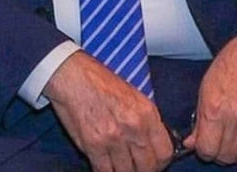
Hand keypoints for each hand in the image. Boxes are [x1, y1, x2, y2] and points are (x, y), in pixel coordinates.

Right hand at [44, 51, 172, 171]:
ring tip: (117, 166)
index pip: (165, 152)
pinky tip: (103, 165)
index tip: (153, 163)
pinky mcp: (93, 144)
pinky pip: (104, 170)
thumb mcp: (134, 96)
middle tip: (134, 166)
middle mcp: (133, 128)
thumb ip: (146, 121)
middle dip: (141, 169)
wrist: (71, 75)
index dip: (160, 162)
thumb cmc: (100, 82)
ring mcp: (113, 137)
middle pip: (147, 166)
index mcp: (147, 114)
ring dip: (122, 170)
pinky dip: (104, 171)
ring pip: (126, 171)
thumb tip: (151, 144)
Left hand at [184, 34, 236, 165]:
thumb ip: (199, 120)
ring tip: (234, 143)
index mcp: (214, 109)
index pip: (206, 149)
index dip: (203, 151)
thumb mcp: (205, 90)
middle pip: (225, 157)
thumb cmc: (229, 68)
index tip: (203, 146)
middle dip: (218, 153)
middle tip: (217, 143)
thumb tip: (191, 143)